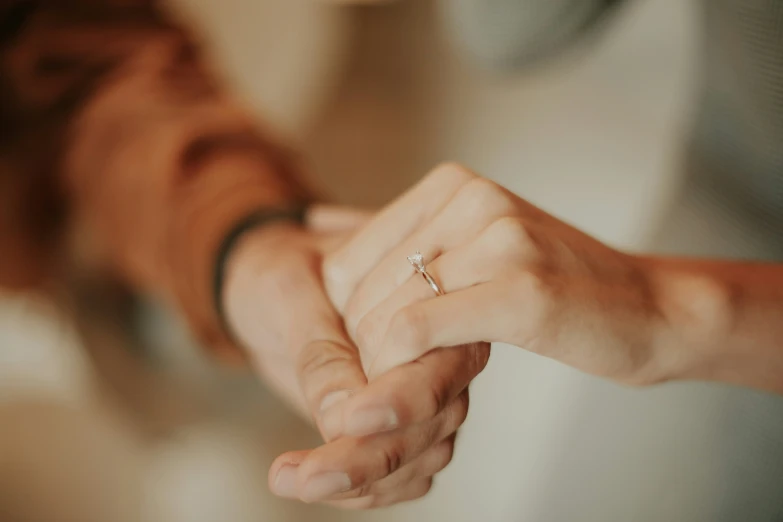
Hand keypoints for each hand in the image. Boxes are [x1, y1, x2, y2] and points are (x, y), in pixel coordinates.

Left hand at [224, 205, 481, 508]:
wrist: (268, 288)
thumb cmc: (282, 271)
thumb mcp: (288, 291)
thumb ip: (320, 351)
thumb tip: (341, 417)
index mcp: (427, 307)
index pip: (434, 363)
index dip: (399, 401)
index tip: (348, 420)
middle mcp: (437, 356)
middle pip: (430, 424)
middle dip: (368, 459)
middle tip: (305, 475)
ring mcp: (422, 397)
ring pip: (418, 461)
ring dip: (358, 482)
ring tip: (287, 477)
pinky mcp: (398, 429)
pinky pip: (400, 477)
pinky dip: (359, 490)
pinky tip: (309, 478)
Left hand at [319, 163, 668, 437]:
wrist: (644, 306)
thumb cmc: (551, 281)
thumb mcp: (468, 242)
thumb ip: (388, 229)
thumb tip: (313, 221)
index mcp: (452, 184)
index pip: (347, 258)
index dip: (348, 314)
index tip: (375, 346)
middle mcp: (472, 198)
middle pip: (360, 288)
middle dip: (361, 345)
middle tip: (387, 376)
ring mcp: (499, 240)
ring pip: (385, 313)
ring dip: (382, 363)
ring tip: (408, 383)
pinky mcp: (520, 289)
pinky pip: (420, 329)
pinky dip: (405, 365)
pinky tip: (424, 380)